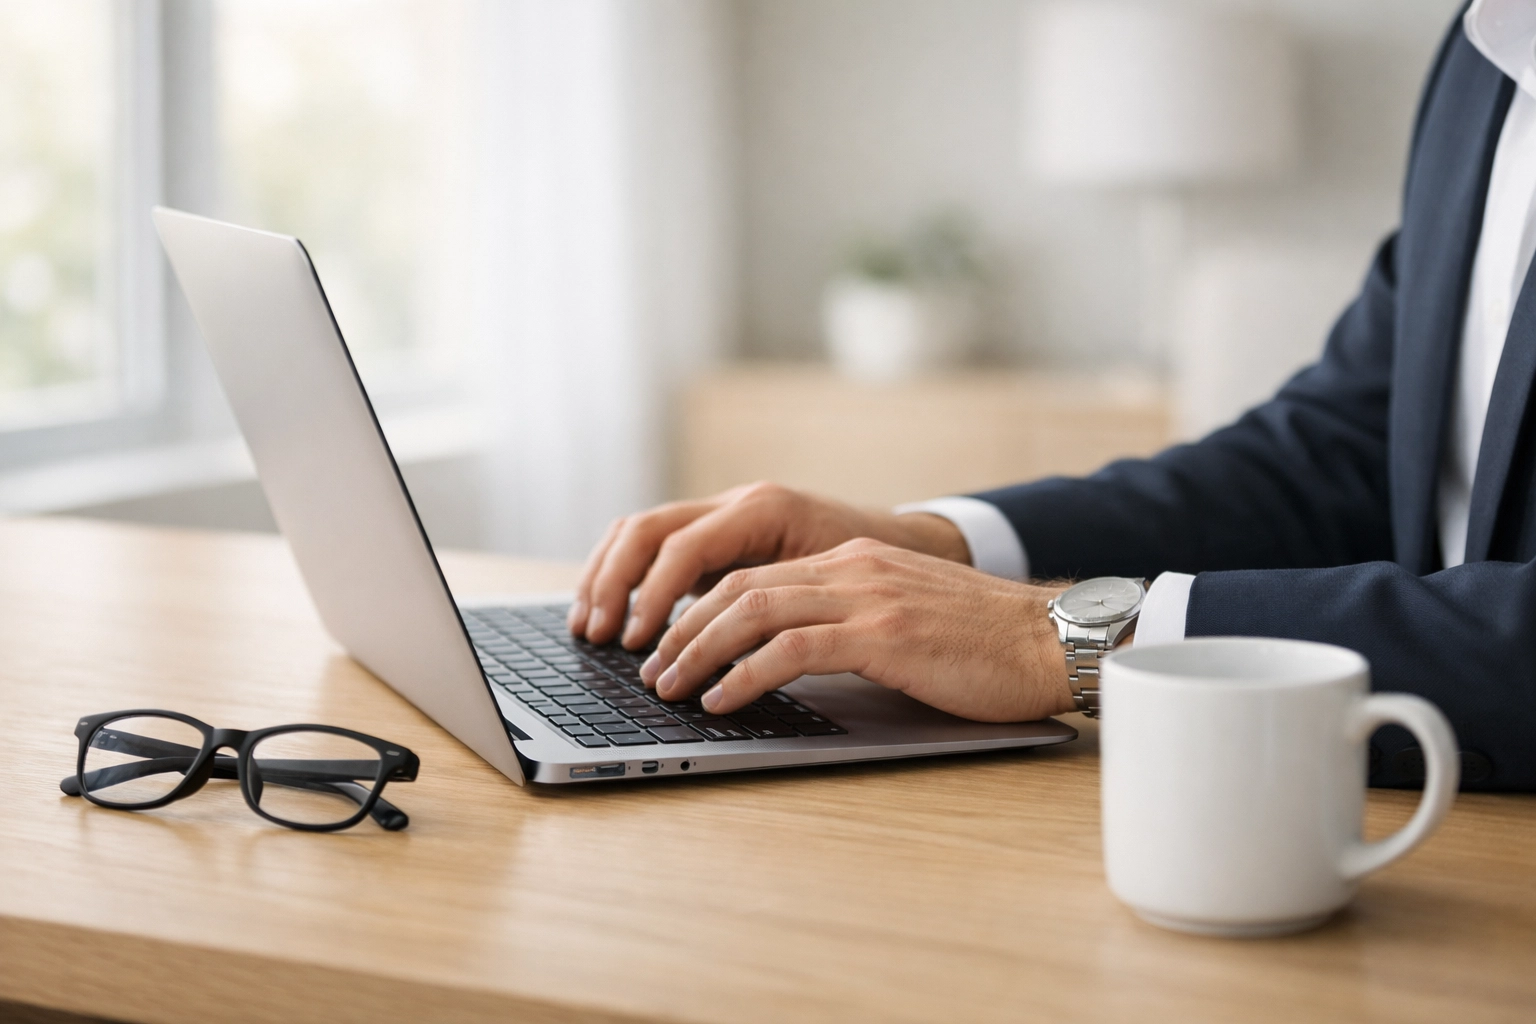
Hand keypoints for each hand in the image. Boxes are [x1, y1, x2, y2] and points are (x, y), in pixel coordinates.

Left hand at [636, 538, 1075, 721]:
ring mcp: (867, 596)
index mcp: (853, 560)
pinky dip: (745, 674)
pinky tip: (722, 699)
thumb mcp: (904, 614)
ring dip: (699, 651)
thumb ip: (850, 621)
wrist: (1051, 639)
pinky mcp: (883, 633)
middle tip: (652, 670)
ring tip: (670, 688)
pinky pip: (792, 649)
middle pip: (738, 588)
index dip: (699, 609)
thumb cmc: (984, 642)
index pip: (753, 574)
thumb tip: (790, 658)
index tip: (669, 645)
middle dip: (683, 629)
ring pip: (753, 611)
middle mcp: (852, 567)